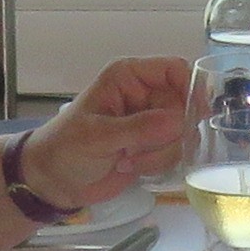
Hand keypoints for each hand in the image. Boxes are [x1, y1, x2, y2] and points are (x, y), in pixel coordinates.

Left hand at [20, 56, 194, 217]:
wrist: (53, 180)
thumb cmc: (65, 148)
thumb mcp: (98, 136)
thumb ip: (139, 128)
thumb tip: (179, 121)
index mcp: (129, 77)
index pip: (175, 70)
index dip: (191, 88)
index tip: (196, 116)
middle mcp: (145, 95)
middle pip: (185, 105)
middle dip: (171, 133)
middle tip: (142, 149)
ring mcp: (151, 122)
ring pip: (183, 132)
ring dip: (161, 153)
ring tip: (127, 160)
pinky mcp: (154, 146)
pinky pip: (176, 152)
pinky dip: (158, 164)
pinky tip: (130, 167)